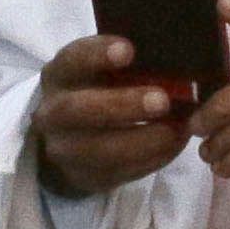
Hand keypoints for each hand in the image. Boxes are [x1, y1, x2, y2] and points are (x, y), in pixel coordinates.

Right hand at [33, 34, 185, 196]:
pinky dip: (151, 159)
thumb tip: (174, 56)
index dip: (96, 55)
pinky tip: (173, 144)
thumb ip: (127, 64)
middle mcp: (53, 113)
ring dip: (142, 140)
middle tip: (162, 101)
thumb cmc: (98, 90)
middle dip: (121, 104)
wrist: (70, 137)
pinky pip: (118, 173)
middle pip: (77, 109)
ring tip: (176, 130)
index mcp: (59, 75)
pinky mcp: (85, 178)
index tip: (129, 50)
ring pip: (98, 150)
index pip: (71, 61)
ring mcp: (64, 150)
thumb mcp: (100, 71)